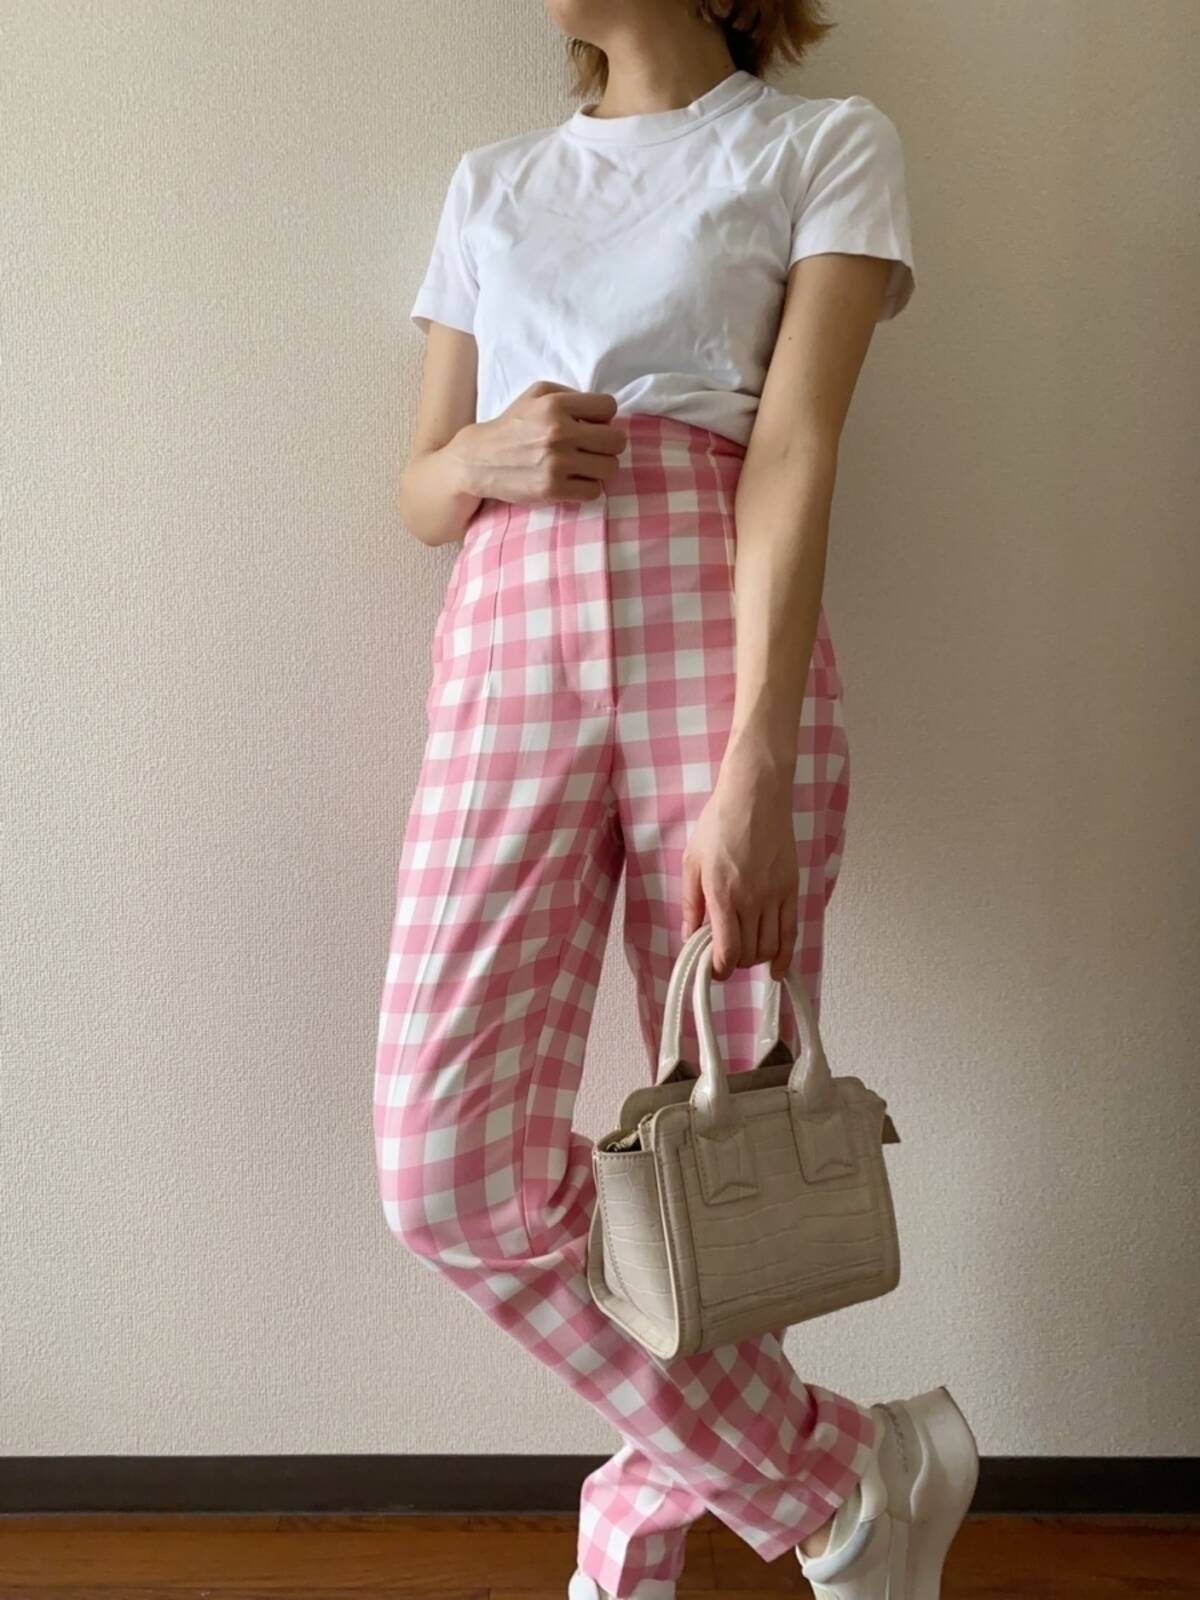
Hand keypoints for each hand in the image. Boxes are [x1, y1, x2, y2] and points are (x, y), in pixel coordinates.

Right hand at [449, 382, 627, 505]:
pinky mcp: (553, 490)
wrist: (479, 461)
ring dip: (600, 468)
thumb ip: (570, 395)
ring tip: (583, 465)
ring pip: (610, 468)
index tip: (591, 425)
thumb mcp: (536, 395)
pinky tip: (574, 481)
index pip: (609, 407)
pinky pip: (595, 491)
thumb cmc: (512, 426)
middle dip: (607, 444)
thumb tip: (603, 413)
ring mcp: (557, 464)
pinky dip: (588, 487)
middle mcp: (559, 433)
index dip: (603, 417)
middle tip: (591, 448)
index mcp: (556, 405)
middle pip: (617, 441)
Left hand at [680, 746, 798, 982]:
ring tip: (745, 952)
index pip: (726, 950)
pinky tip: (778, 967)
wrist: (756, 795)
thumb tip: (688, 935)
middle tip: (725, 955)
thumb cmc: (719, 822)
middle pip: (748, 953)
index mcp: (721, 894)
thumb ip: (690, 903)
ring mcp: (774, 896)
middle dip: (735, 963)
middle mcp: (751, 900)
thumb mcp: (692, 861)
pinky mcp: (791, 888)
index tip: (713, 969)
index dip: (719, 970)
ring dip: (756, 959)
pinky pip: (791, 931)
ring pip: (770, 947)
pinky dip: (785, 954)